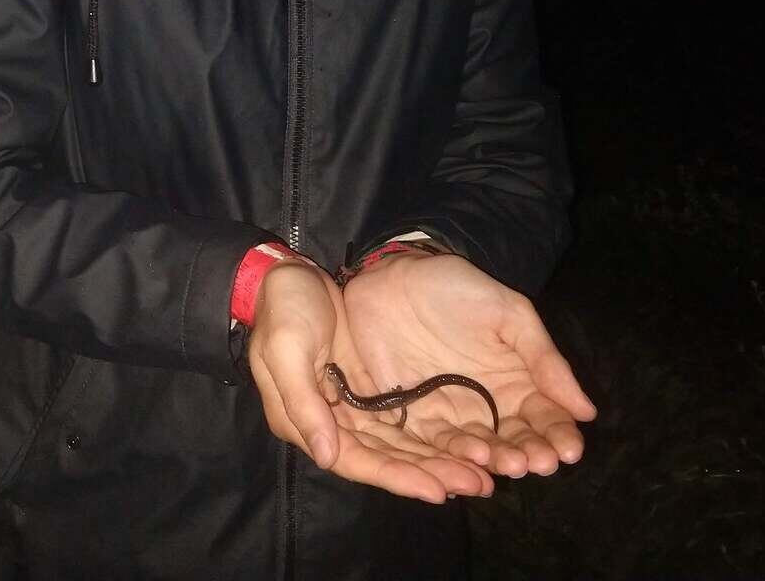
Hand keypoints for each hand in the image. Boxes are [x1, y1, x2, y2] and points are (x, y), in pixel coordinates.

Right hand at [247, 260, 493, 503]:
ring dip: (436, 461)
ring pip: (399, 444)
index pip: (354, 461)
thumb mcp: (285, 348)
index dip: (395, 477)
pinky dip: (431, 435)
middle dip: (429, 474)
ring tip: (481, 475)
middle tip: (478, 486)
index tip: (437, 490)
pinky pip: (404, 420)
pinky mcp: (370, 390)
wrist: (289, 275)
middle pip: (383, 459)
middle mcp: (330, 424)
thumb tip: (326, 455)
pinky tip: (463, 444)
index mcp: (302, 422)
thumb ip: (304, 402)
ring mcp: (352, 408)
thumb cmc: (283, 310)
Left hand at [338, 251, 596, 478]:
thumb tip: (586, 410)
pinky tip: (470, 463)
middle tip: (538, 462)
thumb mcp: (509, 313)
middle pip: (514, 439)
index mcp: (517, 382)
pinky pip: (434, 444)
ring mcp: (451, 414)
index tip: (568, 450)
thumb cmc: (455, 289)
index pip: (545, 417)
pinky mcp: (412, 416)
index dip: (559, 435)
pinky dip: (451, 458)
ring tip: (509, 464)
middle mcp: (488, 406)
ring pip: (478, 448)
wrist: (392, 277)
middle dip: (530, 453)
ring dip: (495, 461)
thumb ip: (544, 358)